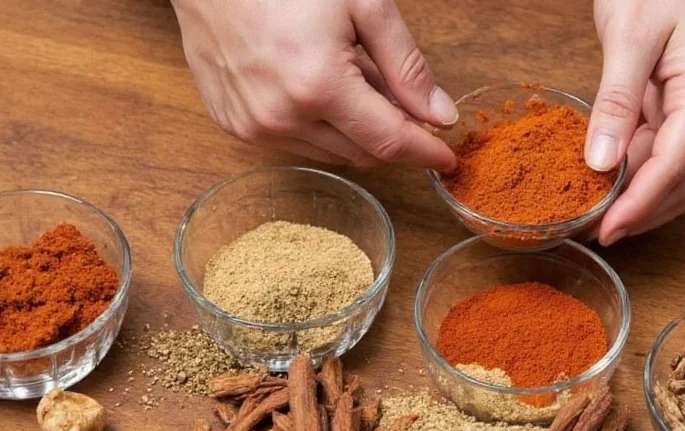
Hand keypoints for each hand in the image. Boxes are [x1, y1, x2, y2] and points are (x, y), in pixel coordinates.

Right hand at [171, 0, 457, 169]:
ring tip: (354, 82)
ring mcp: (253, 126)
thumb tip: (439, 115)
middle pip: (362, 153)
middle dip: (391, 134)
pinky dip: (318, 127)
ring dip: (355, 131)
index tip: (445, 158)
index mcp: (317, 87)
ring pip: (331, 153)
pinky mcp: (235, 126)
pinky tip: (317, 90)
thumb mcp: (363, 5)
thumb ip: (406, 65)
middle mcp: (282, 118)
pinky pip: (295, 144)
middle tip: (400, 99)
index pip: (389, 141)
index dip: (424, 152)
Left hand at [586, 0, 684, 244]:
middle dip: (641, 213)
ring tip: (600, 217)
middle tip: (599, 233)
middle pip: (682, 180)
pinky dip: (638, 174)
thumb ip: (616, 101)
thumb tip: (601, 162)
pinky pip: (664, 151)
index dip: (639, 206)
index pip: (674, 166)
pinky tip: (610, 185)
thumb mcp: (629, 36)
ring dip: (640, 200)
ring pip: (675, 172)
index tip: (607, 231)